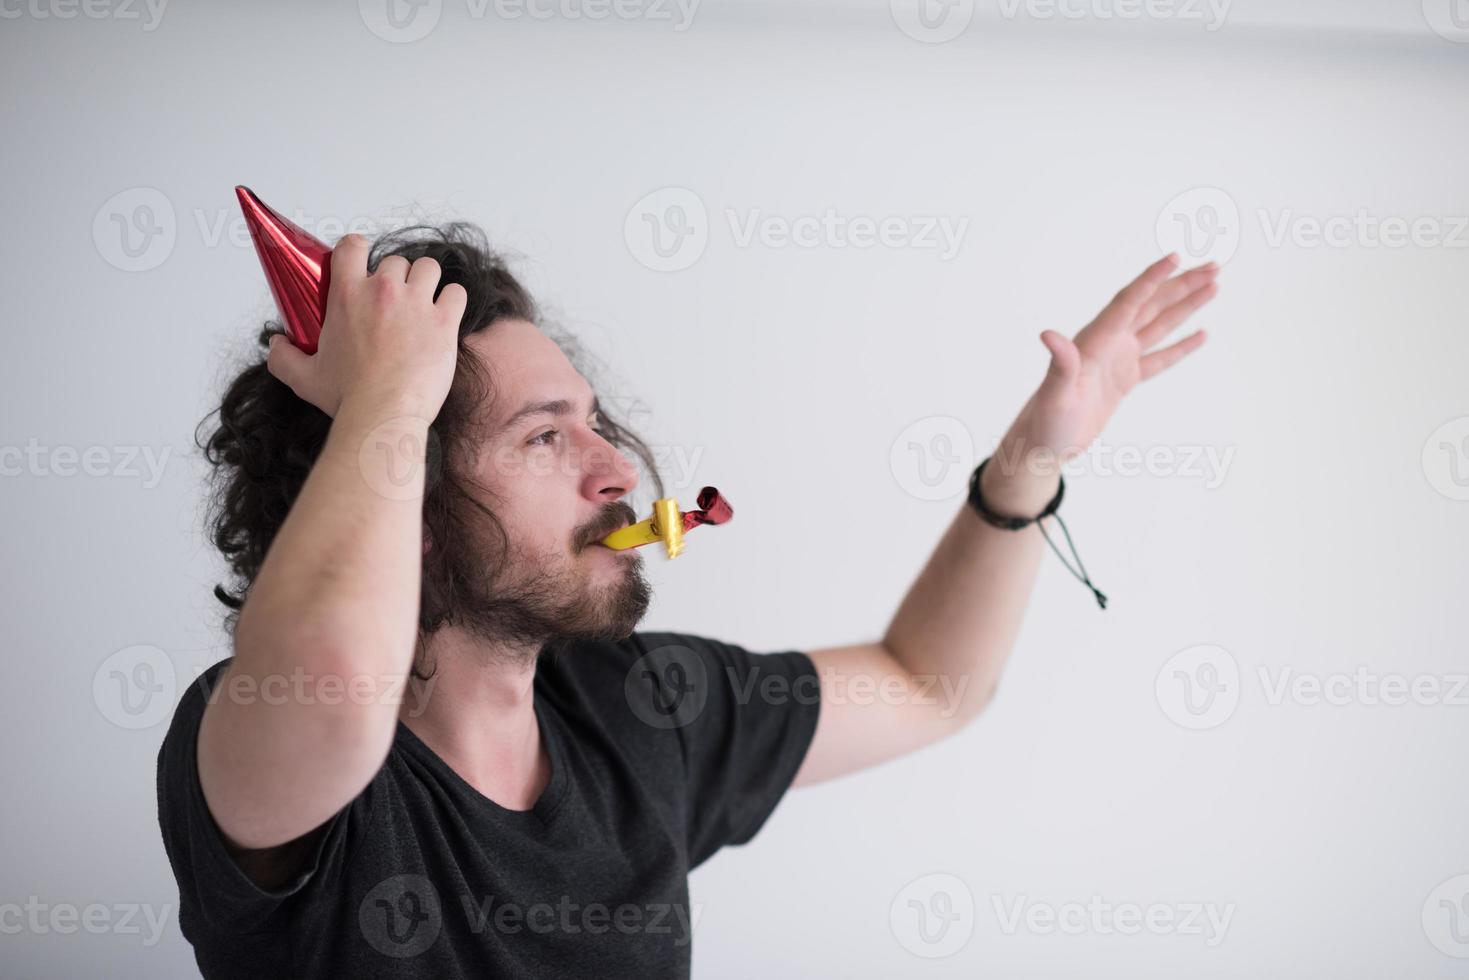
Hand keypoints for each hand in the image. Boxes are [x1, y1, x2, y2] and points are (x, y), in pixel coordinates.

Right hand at [264, 234, 466, 420]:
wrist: (384, 416)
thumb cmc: (347, 398)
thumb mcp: (303, 377)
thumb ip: (283, 357)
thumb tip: (275, 343)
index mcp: (346, 295)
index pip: (352, 245)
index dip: (359, 250)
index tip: (363, 267)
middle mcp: (383, 291)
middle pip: (396, 261)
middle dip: (397, 279)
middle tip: (395, 304)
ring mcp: (416, 304)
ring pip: (429, 268)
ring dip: (426, 282)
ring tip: (423, 304)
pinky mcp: (444, 322)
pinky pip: (457, 292)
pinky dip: (452, 301)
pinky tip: (445, 316)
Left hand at [981, 254, 1219, 513]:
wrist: (1044, 444)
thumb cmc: (1046, 421)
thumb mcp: (1055, 396)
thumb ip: (1060, 365)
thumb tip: (1049, 334)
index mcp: (1094, 341)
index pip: (1128, 302)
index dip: (1152, 279)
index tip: (1175, 256)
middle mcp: (1108, 343)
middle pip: (1151, 305)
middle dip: (1181, 285)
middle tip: (1214, 266)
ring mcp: (1118, 360)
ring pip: (1159, 325)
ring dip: (1185, 306)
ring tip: (1213, 285)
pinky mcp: (1124, 379)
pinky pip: (1159, 358)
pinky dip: (1180, 346)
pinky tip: (1201, 333)